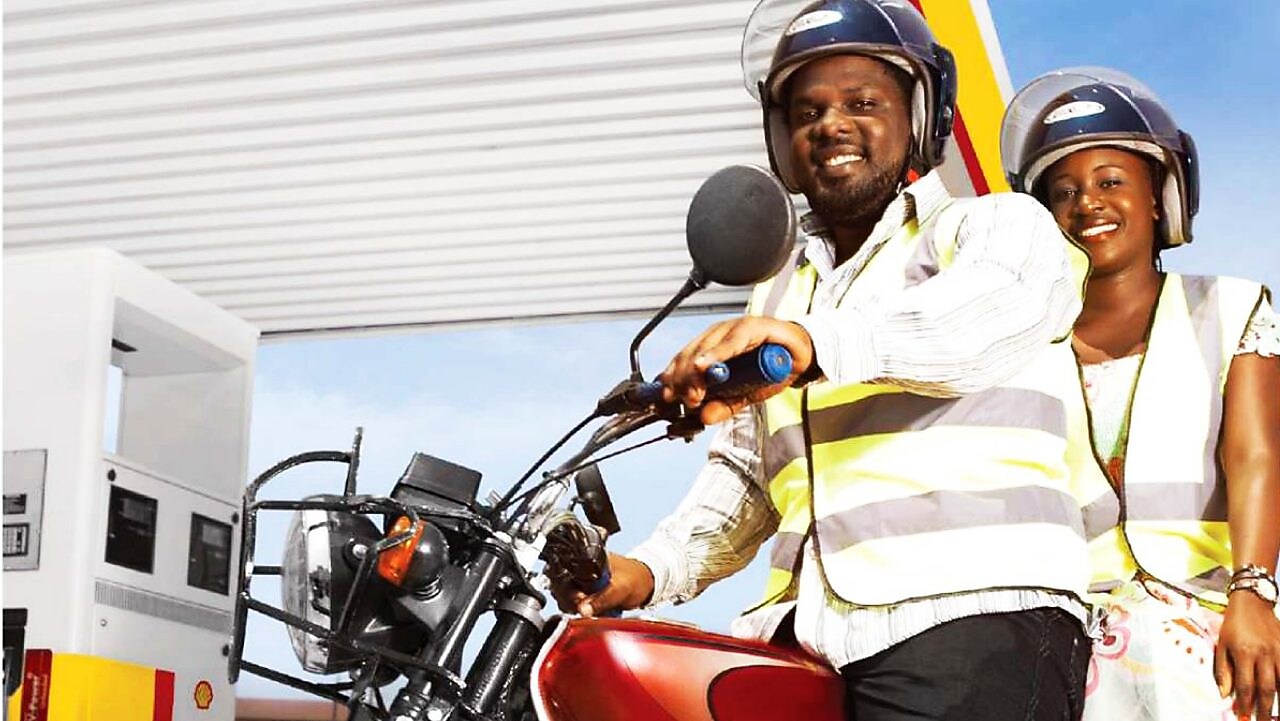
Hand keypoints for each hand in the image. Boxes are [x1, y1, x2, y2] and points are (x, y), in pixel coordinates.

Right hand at [550, 553, 654, 617]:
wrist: (648, 582)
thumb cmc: (637, 578)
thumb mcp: (621, 588)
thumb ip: (602, 599)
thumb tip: (583, 610)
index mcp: (589, 559)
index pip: (564, 573)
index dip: (566, 589)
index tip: (578, 600)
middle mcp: (583, 568)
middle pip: (561, 585)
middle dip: (569, 600)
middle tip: (584, 607)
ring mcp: (584, 579)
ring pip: (566, 595)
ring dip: (574, 606)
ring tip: (590, 609)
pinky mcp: (587, 590)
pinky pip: (575, 602)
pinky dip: (580, 609)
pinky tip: (590, 611)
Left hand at [659, 317, 815, 424]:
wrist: (801, 355)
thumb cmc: (770, 370)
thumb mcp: (743, 395)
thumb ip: (723, 405)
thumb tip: (703, 417)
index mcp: (710, 348)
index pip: (682, 361)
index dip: (671, 379)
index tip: (665, 399)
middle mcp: (717, 335)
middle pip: (690, 354)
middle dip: (683, 380)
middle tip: (687, 400)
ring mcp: (733, 328)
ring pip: (706, 347)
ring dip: (696, 371)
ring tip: (695, 392)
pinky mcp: (753, 326)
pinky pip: (732, 340)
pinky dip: (718, 353)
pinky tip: (707, 364)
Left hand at [1215, 591, 1279, 718]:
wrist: (1252, 603)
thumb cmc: (1233, 625)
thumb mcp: (1222, 644)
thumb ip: (1223, 670)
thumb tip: (1224, 695)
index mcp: (1244, 653)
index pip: (1245, 686)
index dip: (1245, 704)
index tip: (1243, 718)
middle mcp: (1264, 654)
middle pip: (1267, 689)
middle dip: (1264, 709)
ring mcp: (1279, 652)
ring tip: (1279, 717)